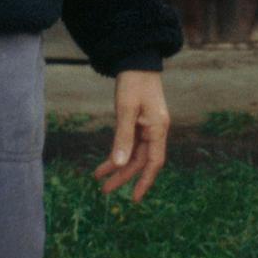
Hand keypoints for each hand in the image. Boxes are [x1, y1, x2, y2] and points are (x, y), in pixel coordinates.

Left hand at [93, 69, 168, 203]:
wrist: (136, 59)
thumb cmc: (134, 82)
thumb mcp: (126, 110)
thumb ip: (123, 138)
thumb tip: (120, 165)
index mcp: (158, 128)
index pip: (154, 162)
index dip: (145, 181)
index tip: (133, 198)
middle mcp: (156, 129)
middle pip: (141, 160)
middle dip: (123, 175)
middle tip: (104, 190)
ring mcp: (148, 126)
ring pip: (134, 153)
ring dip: (118, 165)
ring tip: (99, 177)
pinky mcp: (140, 121)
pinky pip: (131, 143)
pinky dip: (119, 152)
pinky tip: (108, 160)